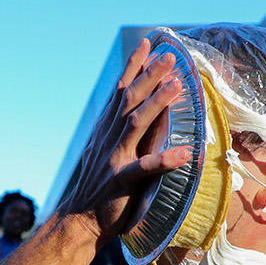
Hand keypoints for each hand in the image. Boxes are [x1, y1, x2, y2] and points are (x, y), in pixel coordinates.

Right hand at [56, 38, 192, 238]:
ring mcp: (113, 158)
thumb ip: (125, 132)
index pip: (121, 91)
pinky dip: (164, 160)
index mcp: (106, 130)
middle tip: (170, 57)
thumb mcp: (110, 152)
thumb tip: (147, 109)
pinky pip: (144, 168)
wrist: (79, 220)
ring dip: (157, 103)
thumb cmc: (101, 188)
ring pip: (135, 124)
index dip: (134, 66)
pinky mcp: (119, 182)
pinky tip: (186, 154)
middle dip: (150, 76)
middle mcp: (109, 139)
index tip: (148, 44)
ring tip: (177, 86)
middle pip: (130, 100)